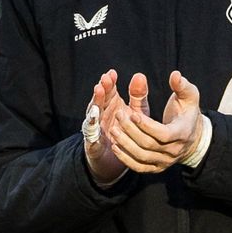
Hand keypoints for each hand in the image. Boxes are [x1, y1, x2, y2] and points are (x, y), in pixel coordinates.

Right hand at [83, 69, 134, 185]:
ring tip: (97, 97)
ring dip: (94, 106)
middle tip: (103, 81)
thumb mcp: (135, 112)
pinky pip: (91, 137)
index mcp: (111, 106)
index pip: (109, 92)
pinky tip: (93, 122)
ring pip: (93, 116)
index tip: (112, 73)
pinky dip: (92, 130)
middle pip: (99, 101)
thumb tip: (140, 75)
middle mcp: (101, 115)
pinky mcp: (93, 145)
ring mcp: (95, 129)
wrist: (114, 159)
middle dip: (101, 91)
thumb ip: (137, 95)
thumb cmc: (127, 131)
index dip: (110, 83)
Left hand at [108, 71, 204, 173]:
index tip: (132, 113)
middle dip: (131, 130)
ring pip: (142, 157)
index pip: (163, 134)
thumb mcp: (189, 96)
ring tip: (113, 130)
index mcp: (183, 133)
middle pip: (149, 145)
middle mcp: (174, 150)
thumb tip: (175, 74)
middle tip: (118, 115)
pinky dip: (126, 158)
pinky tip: (115, 146)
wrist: (193, 137)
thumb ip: (182, 85)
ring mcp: (165, 161)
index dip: (146, 125)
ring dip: (125, 144)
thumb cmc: (188, 112)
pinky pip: (139, 167)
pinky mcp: (157, 168)